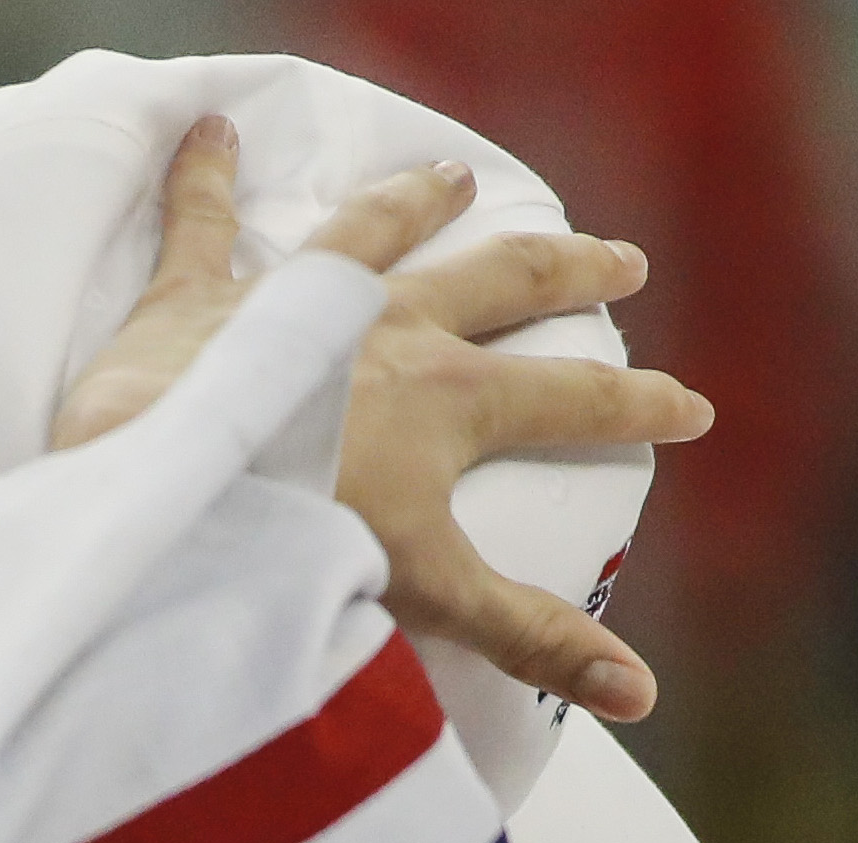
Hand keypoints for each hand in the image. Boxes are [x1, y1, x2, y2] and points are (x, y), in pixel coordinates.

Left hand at [48, 119, 712, 719]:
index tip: (692, 408)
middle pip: (501, 283)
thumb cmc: (296, 552)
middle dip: (569, 271)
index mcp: (451, 400)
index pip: (572, 399)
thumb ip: (532, 636)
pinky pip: (201, 218)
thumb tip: (640, 696)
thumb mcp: (429, 598)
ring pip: (374, 233)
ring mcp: (293, 303)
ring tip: (456, 176)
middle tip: (620, 262)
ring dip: (421, 201)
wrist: (165, 510)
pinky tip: (206, 130)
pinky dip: (202, 174)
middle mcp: (387, 331)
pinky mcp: (194, 302)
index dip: (640, 406)